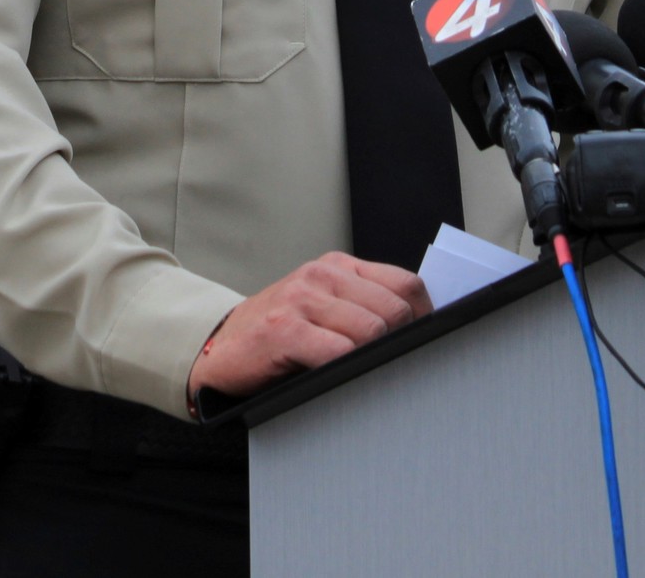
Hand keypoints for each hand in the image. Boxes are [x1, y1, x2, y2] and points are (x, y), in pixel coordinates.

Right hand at [187, 252, 432, 403]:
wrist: (220, 349)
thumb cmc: (277, 333)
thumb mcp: (323, 307)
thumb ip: (363, 306)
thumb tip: (418, 330)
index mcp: (338, 266)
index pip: (405, 283)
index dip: (424, 315)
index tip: (424, 340)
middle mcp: (322, 275)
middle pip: (394, 309)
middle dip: (401, 342)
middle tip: (391, 365)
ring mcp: (302, 299)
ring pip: (371, 330)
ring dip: (373, 358)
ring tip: (362, 372)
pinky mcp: (284, 328)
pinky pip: (338, 352)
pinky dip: (346, 369)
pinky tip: (335, 376)